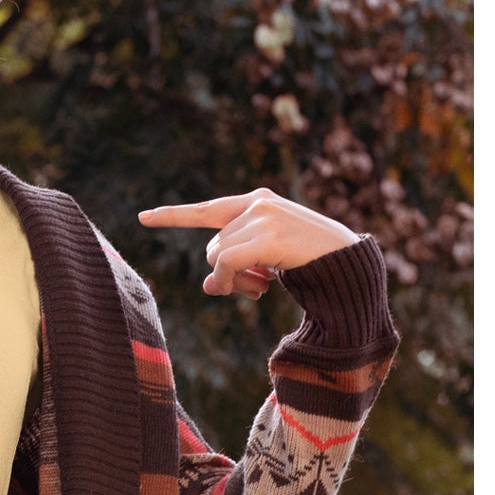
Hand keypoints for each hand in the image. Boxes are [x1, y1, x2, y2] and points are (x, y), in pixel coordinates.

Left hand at [138, 188, 359, 298]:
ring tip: (262, 289)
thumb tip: (206, 285)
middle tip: (254, 289)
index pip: (208, 209)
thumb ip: (238, 264)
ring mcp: (264, 216)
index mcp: (259, 202)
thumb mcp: (270, 260)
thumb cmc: (313, 262)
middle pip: (212, 246)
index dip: (174, 216)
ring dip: (231, 282)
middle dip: (225, 274)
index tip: (142, 217)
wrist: (352, 264)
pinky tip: (257, 291)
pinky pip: (225, 264)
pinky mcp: (268, 235)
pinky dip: (229, 282)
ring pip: (216, 257)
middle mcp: (258, 203)